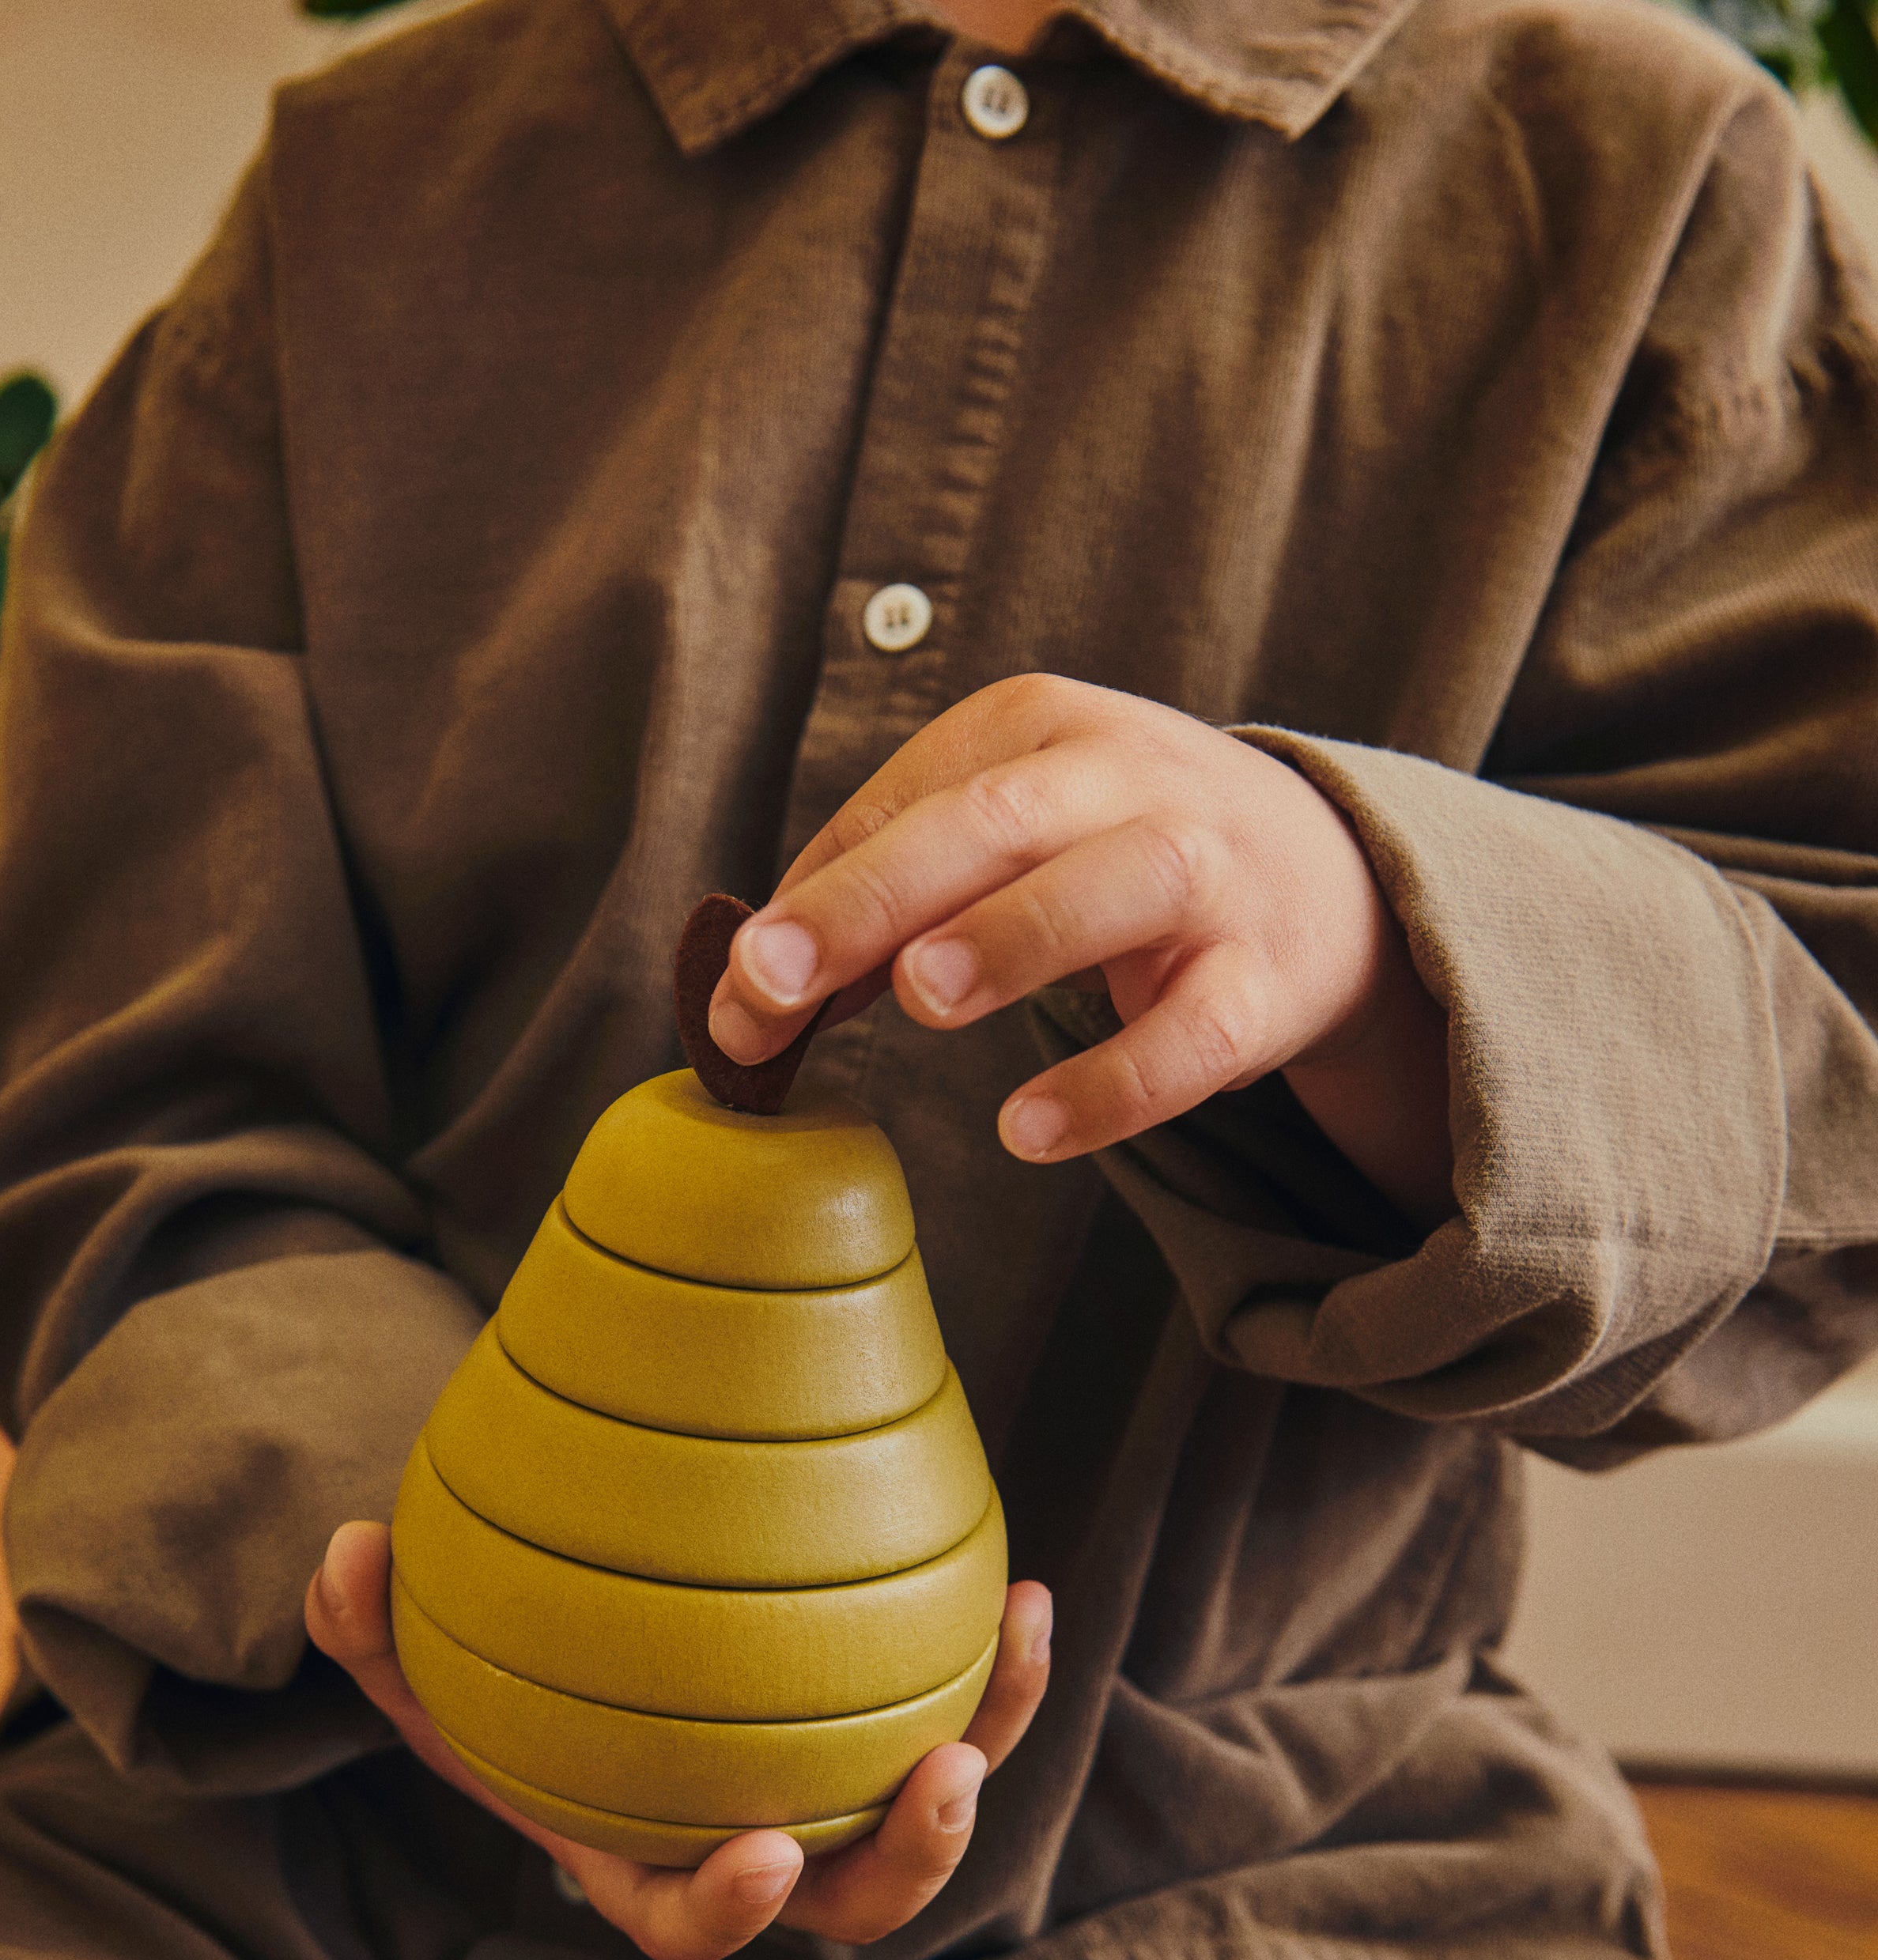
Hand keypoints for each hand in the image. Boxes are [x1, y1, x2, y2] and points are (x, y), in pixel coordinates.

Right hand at [304, 1522, 1052, 1959]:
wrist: (579, 1648)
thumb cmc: (495, 1677)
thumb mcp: (416, 1660)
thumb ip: (370, 1628)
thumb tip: (345, 1557)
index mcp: (640, 1865)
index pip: (682, 1930)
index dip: (727, 1911)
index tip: (761, 1852)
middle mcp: (751, 1853)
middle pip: (848, 1909)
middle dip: (908, 1865)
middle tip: (938, 1779)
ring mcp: (828, 1799)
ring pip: (928, 1821)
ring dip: (987, 1743)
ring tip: (1013, 1636)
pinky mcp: (882, 1731)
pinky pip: (957, 1717)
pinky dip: (996, 1670)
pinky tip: (1019, 1586)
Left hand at [707, 675, 1453, 1223]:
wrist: (1325, 874)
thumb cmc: (1110, 852)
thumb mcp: (1004, 833)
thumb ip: (882, 898)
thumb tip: (746, 994)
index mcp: (1040, 728)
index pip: (910, 803)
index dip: (813, 896)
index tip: (736, 987)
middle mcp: (1129, 778)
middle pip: (992, 824)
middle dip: (874, 899)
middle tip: (773, 976)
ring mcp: (1210, 873)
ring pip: (1112, 887)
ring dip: (1010, 938)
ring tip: (920, 1000)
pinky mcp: (1267, 979)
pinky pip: (1193, 1035)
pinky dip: (1115, 1083)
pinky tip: (1029, 1130)